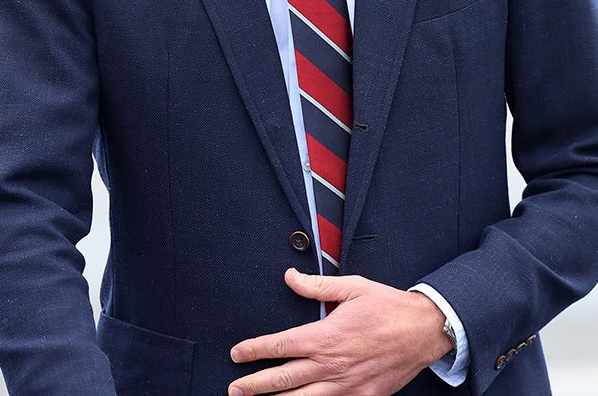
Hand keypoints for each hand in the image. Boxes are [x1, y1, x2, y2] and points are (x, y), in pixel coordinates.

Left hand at [227, 269, 454, 395]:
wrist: (428, 331)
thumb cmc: (390, 308)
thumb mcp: (353, 288)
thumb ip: (317, 286)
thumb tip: (290, 278)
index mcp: (325, 337)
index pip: (279, 346)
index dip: (253, 351)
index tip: (237, 354)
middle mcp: (332, 364)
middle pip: (283, 379)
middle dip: (255, 385)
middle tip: (234, 388)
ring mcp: (347, 385)